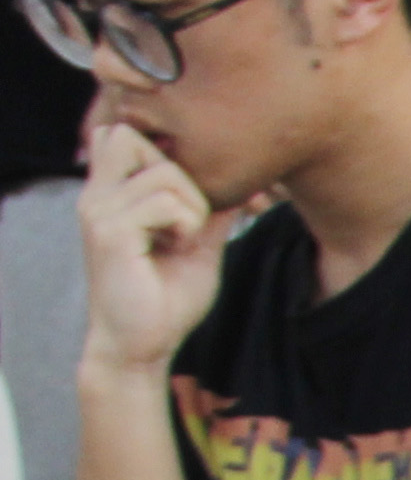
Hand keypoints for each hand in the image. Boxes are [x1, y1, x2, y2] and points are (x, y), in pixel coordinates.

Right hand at [72, 117, 242, 377]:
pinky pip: (163, 201)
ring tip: (184, 239)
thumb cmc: (166, 299)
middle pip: (132, 134)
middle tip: (191, 217)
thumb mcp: (199, 245)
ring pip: (163, 171)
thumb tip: (244, 181)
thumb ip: (211, 211)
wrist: (143, 346)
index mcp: (110, 193)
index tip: (194, 195)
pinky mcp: (110, 232)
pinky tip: (178, 248)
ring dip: (192, 205)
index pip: (123, 133)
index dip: (163, 150)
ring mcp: (98, 211)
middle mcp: (96, 194)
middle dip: (180, 171)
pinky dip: (186, 223)